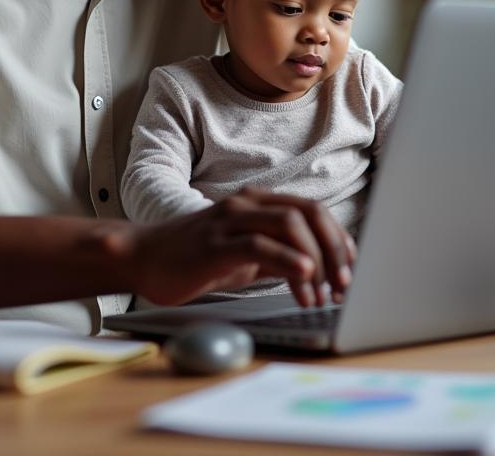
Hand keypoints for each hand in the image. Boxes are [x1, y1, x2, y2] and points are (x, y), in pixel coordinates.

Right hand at [117, 187, 355, 306]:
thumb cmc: (193, 258)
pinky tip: (304, 276)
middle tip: (344, 284)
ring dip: (316, 258)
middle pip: (309, 213)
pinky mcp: (216, 243)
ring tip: (322, 292)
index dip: (339, 239)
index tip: (352, 269)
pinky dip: (288, 259)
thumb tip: (319, 270)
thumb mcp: (244, 255)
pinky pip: (260, 245)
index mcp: (257, 204)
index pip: (312, 210)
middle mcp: (247, 204)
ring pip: (290, 224)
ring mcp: (231, 220)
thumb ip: (277, 254)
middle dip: (335, 248)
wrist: (142, 257)